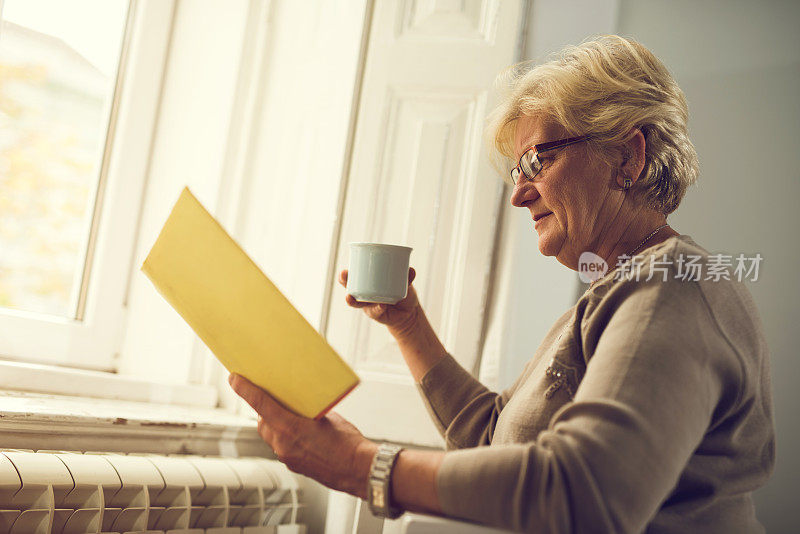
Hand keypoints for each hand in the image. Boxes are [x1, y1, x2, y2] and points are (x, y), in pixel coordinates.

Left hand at [228, 373, 377, 498]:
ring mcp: (287, 457)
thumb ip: (308, 410)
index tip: (234, 379)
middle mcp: (284, 444)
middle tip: (277, 396)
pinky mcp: (293, 465)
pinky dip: (286, 436)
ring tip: (293, 415)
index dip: (245, 389)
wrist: (359, 470)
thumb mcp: (328, 416)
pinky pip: (281, 446)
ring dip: (276, 423)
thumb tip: (301, 405)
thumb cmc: (348, 443)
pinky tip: (302, 433)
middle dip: (266, 408)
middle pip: (263, 421)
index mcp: (291, 428)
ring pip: (271, 434)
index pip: (261, 404)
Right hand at [339, 268, 420, 336]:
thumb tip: (411, 270)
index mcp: (368, 281)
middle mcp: (365, 292)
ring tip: (349, 297)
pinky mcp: (376, 314)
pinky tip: (381, 305)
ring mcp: (369, 304)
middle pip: (350, 286)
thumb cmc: (402, 292)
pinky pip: (375, 311)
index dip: (346, 274)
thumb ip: (407, 277)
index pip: (354, 275)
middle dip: (344, 282)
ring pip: (357, 302)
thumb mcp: (405, 282)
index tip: (343, 271)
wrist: (408, 312)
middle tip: (342, 276)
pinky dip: (378, 308)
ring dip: (352, 299)